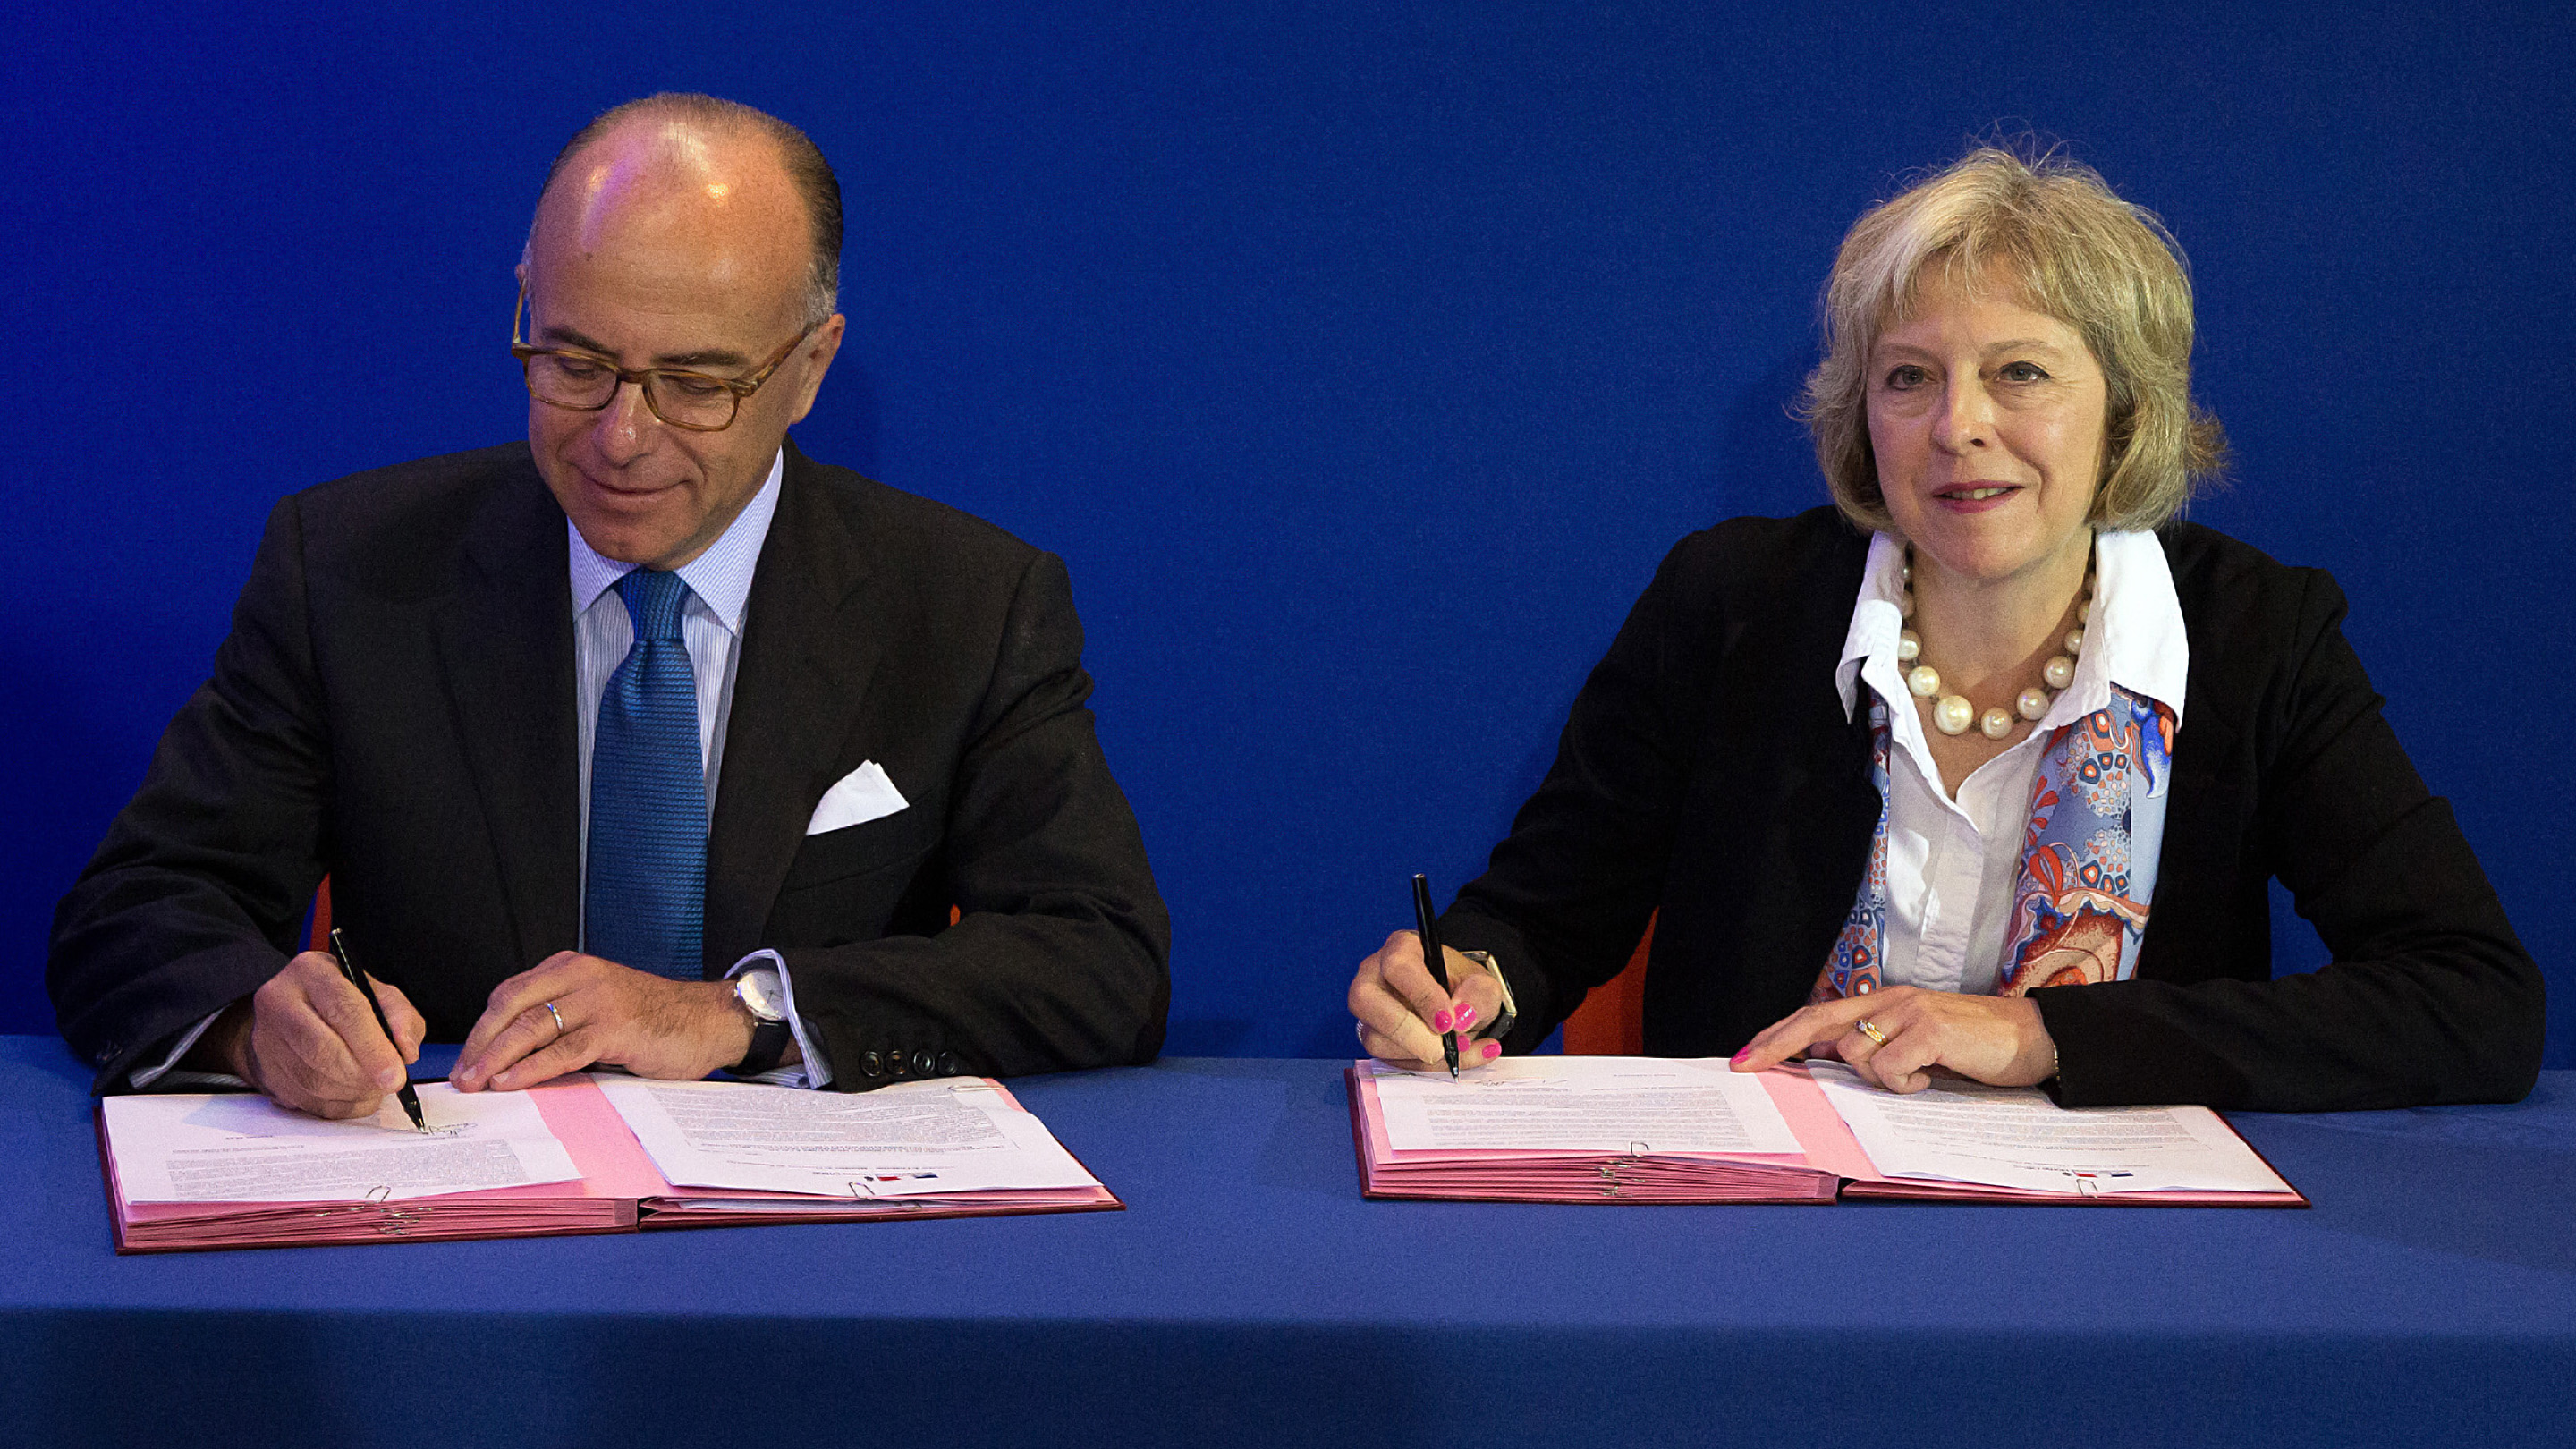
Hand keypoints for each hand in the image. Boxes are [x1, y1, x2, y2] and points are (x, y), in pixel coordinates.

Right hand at [196, 950, 424, 1119]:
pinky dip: (337, 1105)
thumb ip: (400, 1017)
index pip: (344, 1010)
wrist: (294, 1014)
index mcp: (311, 972)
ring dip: (352, 1092)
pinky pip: (305, 1101)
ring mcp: (265, 1039)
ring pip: (312, 1080)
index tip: (395, 1074)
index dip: (373, 1047)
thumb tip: (405, 1052)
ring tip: (373, 1087)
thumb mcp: (378, 994)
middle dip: (362, 1075)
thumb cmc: (342, 1003)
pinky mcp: (265, 1071)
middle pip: (322, 1049)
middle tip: (388, 1084)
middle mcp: (280, 1002)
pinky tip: (353, 1095)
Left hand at [452, 951, 758, 1091]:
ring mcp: (598, 1000)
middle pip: (512, 1007)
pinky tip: (511, 1082)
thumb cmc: (655, 1019)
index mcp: (571, 968)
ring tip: (477, 1083)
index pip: (509, 994)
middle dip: (480, 1044)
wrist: (708, 1020)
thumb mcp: (599, 1005)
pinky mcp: (615, 1027)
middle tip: (462, 1075)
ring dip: (497, 1059)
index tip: (466, 1057)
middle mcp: (581, 976)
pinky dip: (531, 1068)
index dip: (482, 1028)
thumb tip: (512, 1055)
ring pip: (531, 1028)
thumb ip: (562, 1018)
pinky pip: (562, 1050)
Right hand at [1348, 929, 1504, 1072]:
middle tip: (1441, 1048)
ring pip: (1374, 1038)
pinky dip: (1424, 1067)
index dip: (1422, 996)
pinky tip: (1452, 1059)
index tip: (1447, 1022)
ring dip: (1419, 1055)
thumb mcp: (1484, 987)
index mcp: (1403, 949)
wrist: (1459, 1010)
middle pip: (1366, 1000)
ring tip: (1458, 1049)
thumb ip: (1478, 997)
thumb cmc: (1464, 988)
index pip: (1398, 967)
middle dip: (1407, 1032)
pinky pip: (1388, 1060)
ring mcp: (1369, 1010)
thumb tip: (1460, 1018)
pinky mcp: (1374, 1038)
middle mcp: (1375, 976)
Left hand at [1730, 986, 2056, 1092]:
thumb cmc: (1976, 1047)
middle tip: (1745, 1065)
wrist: (2035, 1039)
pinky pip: (1891, 1069)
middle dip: (1776, 1044)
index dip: (1779, 1034)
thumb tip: (1830, 1066)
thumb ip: (1878, 1050)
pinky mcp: (1930, 1031)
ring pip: (1856, 1055)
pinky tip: (1933, 1078)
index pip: (1819, 1014)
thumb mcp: (1918, 1045)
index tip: (1747, 1056)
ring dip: (1878, 1079)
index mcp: (1885, 1002)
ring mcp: (1909, 1012)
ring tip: (1920, 1076)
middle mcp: (1891, 1000)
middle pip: (1817, 1020)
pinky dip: (1905, 1084)